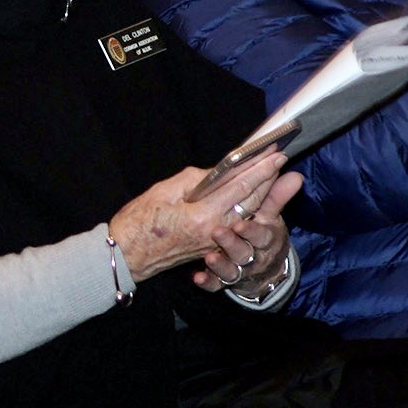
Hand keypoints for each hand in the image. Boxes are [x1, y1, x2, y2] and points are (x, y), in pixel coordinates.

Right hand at [109, 148, 288, 282]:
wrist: (127, 255)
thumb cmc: (139, 221)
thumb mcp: (166, 191)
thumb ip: (197, 180)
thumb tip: (219, 171)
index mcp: (202, 214)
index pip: (240, 186)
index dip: (260, 168)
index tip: (274, 152)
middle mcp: (214, 230)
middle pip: (251, 201)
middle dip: (268, 178)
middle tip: (280, 159)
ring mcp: (214, 241)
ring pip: (247, 214)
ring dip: (262, 193)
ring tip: (272, 175)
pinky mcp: (210, 246)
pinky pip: (235, 223)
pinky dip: (247, 208)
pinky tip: (253, 197)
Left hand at [193, 170, 303, 293]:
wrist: (266, 272)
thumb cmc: (264, 235)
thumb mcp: (271, 217)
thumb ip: (278, 196)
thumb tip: (295, 175)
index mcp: (265, 238)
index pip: (261, 235)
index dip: (251, 231)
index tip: (239, 224)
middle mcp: (253, 256)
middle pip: (244, 252)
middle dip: (231, 244)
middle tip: (217, 232)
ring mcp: (239, 270)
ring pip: (230, 271)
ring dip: (219, 264)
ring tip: (209, 257)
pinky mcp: (224, 282)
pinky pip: (216, 285)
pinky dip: (208, 282)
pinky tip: (197, 277)